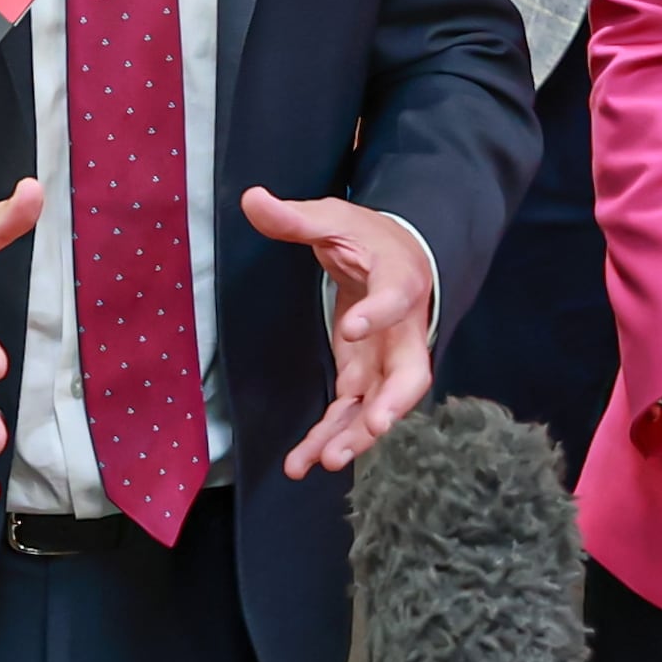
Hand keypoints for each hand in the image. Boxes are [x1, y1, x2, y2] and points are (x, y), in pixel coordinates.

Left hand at [243, 186, 436, 478]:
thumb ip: (294, 217)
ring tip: (323, 462)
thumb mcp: (331, 219)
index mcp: (398, 280)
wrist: (396, 256)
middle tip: (371, 427)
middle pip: (410, 374)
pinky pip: (352, 414)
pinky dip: (332, 438)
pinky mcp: (366, 376)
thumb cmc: (365, 236)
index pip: (396, 299)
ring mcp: (387, 359)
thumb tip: (252, 198)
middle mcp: (403, 329)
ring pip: (380, 406)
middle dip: (391, 404)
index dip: (379, 314)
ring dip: (354, 436)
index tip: (353, 328)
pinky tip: (304, 463)